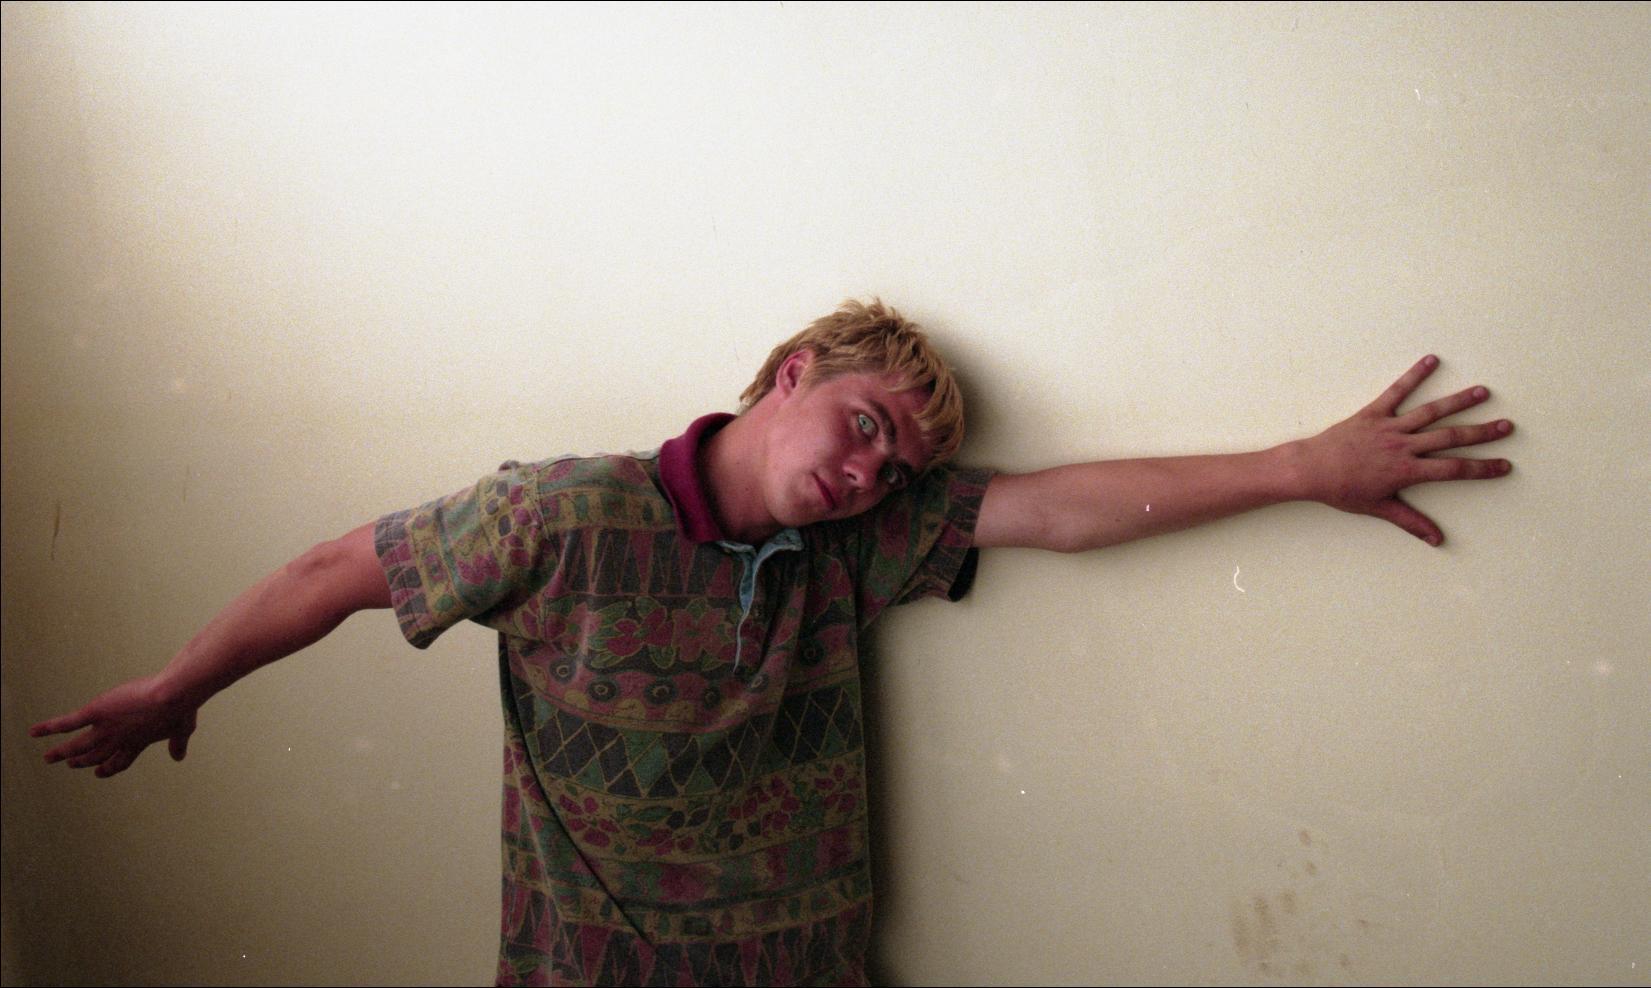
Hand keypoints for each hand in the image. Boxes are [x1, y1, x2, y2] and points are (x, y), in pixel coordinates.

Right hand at [30, 675, 198, 777]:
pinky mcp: (95, 712)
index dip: (109, 769)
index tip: (100, 773)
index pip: (120, 761)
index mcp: (138, 743)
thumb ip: (178, 743)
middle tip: (72, 764)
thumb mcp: (183, 729)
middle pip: (96, 756)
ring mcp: (105, 728)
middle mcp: (118, 740)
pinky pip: (67, 723)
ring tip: (48, 758)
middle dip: (84, 761)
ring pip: (77, 746)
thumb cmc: (182, 709)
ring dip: (62, 753)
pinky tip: (34, 732)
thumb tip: (179, 756)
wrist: (172, 696)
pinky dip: (49, 728)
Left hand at [1298, 355, 1512, 545]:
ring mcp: (1389, 427)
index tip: (1505, 465)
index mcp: (1407, 471)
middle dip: (1481, 433)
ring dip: (1458, 401)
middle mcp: (1403, 446)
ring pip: (1430, 412)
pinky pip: (1397, 391)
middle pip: (1450, 438)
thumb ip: (1410, 521)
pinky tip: (1431, 360)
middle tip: (1507, 426)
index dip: (1481, 469)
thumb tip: (1436, 540)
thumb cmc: (1342, 491)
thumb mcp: (1378, 508)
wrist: (1311, 470)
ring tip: (1483, 392)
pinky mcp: (1373, 412)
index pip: (1453, 470)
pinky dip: (1414, 375)